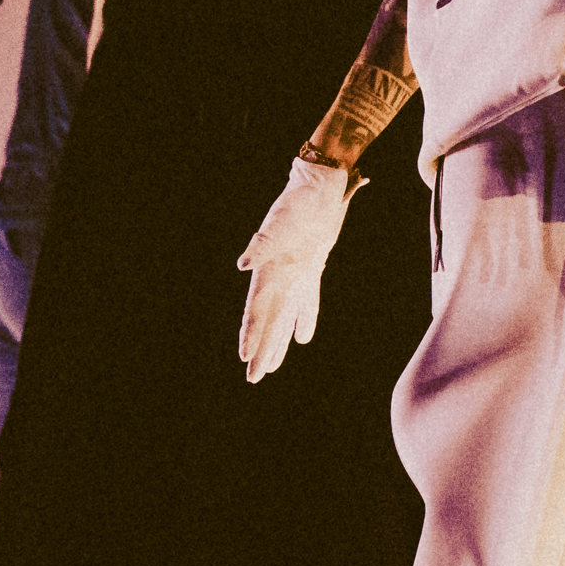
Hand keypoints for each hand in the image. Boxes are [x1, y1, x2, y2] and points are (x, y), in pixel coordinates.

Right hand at [237, 158, 353, 382]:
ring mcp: (294, 273)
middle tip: (254, 378)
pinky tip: (303, 338)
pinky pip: (307, 301)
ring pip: (284, 316)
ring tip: (270, 367)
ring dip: (278, 341)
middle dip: (261, 349)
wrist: (320, 186)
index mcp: (268, 269)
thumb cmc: (299, 203)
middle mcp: (278, 276)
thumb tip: (244, 265)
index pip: (257, 309)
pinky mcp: (312, 268)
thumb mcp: (280, 223)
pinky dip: (305, 319)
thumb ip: (262, 245)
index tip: (246, 358)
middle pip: (268, 320)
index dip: (252, 334)